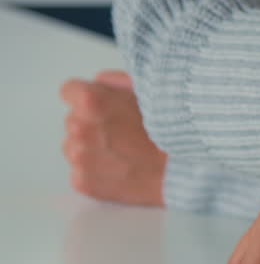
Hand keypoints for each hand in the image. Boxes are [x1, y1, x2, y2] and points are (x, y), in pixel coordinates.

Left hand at [59, 70, 165, 205]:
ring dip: (93, 147)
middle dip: (93, 123)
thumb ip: (118, 81)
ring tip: (125, 152)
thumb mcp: (151, 93)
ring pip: (75, 146)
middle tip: (124, 131)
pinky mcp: (83, 182)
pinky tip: (122, 169)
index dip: (90, 95)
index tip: (104, 104)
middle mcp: (79, 128)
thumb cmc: (173, 129)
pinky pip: (82, 172)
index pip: (69, 90)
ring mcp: (80, 157)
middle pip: (74, 119)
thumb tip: (100, 82)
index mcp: (92, 102)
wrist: (187, 170)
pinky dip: (97, 171)